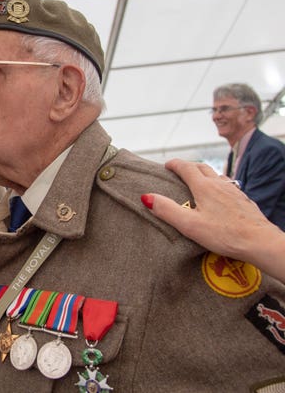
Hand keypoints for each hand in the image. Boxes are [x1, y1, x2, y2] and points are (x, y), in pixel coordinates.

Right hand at [141, 159, 284, 282]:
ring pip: (217, 176)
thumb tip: (146, 197)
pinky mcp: (245, 201)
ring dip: (205, 174)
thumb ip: (167, 210)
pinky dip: (218, 185)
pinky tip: (220, 197)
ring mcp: (235, 192)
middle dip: (189, 166)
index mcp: (205, 187)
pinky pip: (229, 186)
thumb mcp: (189, 225)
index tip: (166, 165)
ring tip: (198, 182)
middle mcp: (220, 185)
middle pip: (203, 167)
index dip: (175, 164)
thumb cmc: (225, 235)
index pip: (187, 168)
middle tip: (179, 171)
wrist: (261, 242)